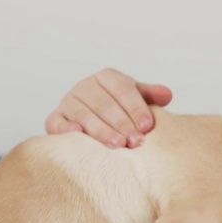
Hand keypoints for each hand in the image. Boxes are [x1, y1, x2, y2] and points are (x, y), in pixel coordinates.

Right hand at [46, 68, 173, 147]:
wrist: (92, 120)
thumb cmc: (118, 110)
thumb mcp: (135, 100)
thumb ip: (149, 96)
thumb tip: (167, 95)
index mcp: (106, 78)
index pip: (122, 88)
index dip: (135, 107)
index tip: (148, 125)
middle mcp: (85, 87)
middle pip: (104, 103)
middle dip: (122, 123)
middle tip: (136, 141)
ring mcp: (68, 102)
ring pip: (83, 114)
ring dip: (101, 130)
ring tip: (117, 144)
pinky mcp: (55, 118)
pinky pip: (56, 122)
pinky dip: (65, 128)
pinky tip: (78, 134)